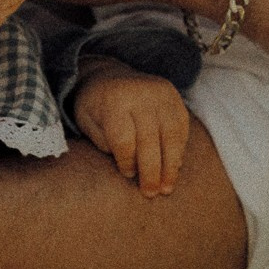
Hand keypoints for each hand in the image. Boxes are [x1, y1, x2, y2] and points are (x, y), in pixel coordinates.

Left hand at [71, 60, 192, 196]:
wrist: (108, 75)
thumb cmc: (95, 107)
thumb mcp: (87, 122)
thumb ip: (104, 143)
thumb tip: (132, 169)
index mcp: (114, 101)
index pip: (124, 139)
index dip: (127, 161)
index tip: (127, 175)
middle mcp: (141, 94)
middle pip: (150, 139)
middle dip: (152, 171)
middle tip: (151, 193)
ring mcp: (161, 93)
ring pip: (172, 135)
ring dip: (171, 165)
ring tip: (167, 187)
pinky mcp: (174, 96)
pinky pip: (182, 127)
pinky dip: (179, 149)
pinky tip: (174, 167)